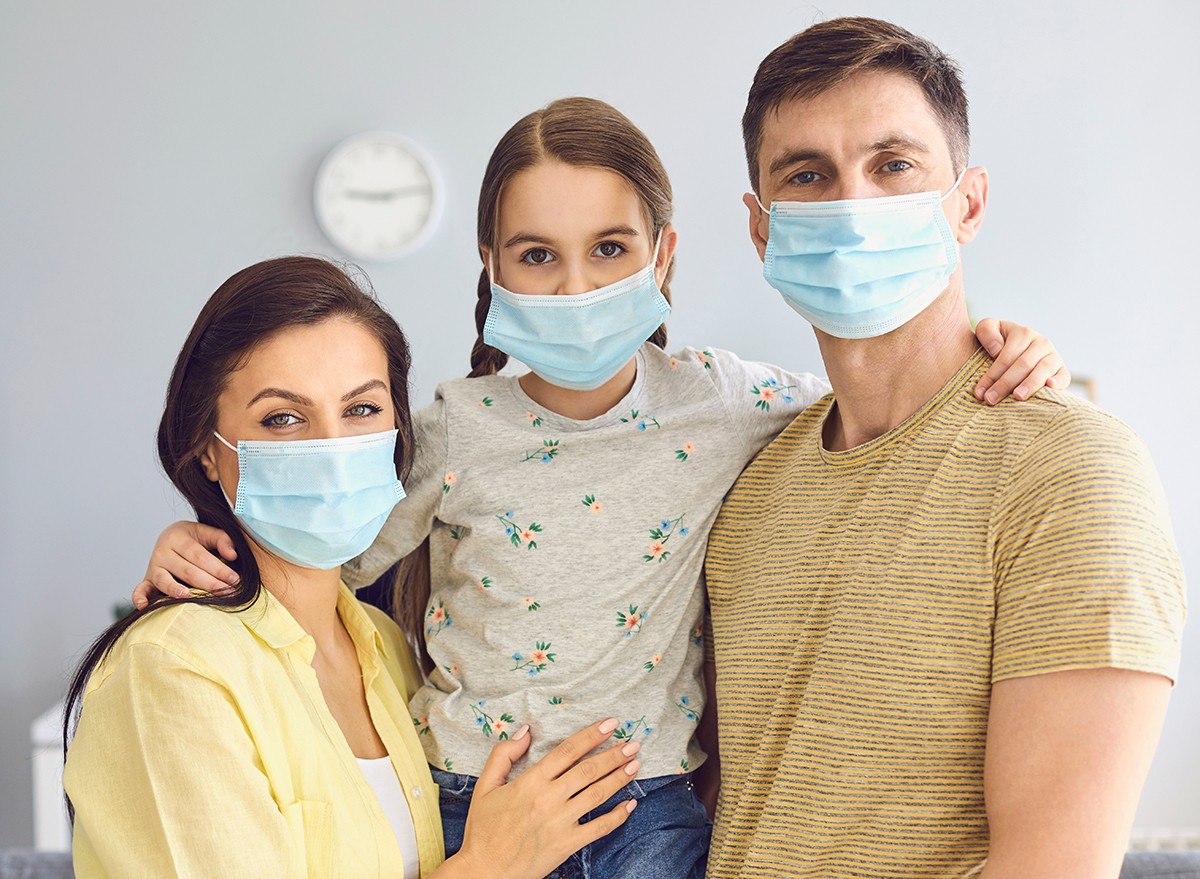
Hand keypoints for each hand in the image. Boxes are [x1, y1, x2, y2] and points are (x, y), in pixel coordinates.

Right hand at [132, 521, 238, 608]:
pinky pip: (140, 589)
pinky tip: (144, 606)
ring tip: (189, 596)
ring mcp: (153, 567)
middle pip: (186, 570)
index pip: (200, 556)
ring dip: (175, 590)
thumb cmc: (194, 538)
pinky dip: (139, 598)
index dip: (218, 568)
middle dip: (209, 583)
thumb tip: (232, 555)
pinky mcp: (147, 580)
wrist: (170, 537)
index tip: (235, 580)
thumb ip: (222, 539)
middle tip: (227, 593)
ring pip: (164, 580)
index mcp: (179, 538)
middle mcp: (163, 552)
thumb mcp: (207, 532)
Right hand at [437, 719, 639, 878]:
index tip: (610, 724)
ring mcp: (560, 822)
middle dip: (614, 754)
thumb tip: (526, 730)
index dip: (591, 735)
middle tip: (633, 743)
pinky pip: (598, 828)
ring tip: (635, 764)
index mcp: (530, 782)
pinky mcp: (567, 844)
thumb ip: (503, 754)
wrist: (484, 871)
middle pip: (588, 770)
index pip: (567, 751)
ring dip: (619, 778)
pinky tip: (630, 804)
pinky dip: (617, 816)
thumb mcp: (485, 786)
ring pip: (596, 794)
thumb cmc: (483, 829)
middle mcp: (548, 799)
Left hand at [973, 318, 1070, 405]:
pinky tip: (1050, 387)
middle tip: (991, 399)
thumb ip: (987, 330)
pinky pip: (1064, 376)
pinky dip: (1059, 382)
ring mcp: (1054, 356)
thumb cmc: (998, 341)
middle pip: (1022, 365)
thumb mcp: (988, 329)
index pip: (1006, 357)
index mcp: (1023, 333)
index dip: (992, 375)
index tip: (979, 392)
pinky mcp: (1062, 370)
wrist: (1019, 348)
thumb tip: (996, 348)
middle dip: (1005, 384)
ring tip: (1017, 397)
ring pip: (1042, 370)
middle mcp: (1041, 343)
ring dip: (1030, 384)